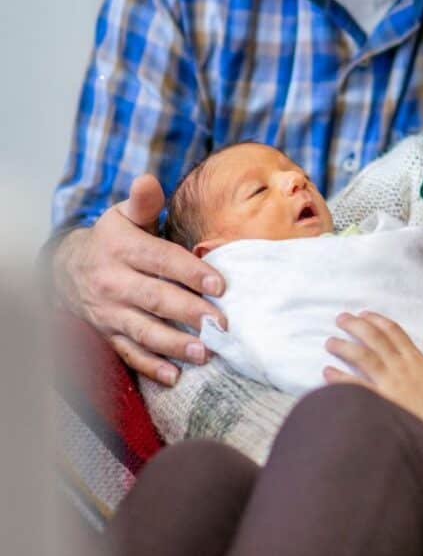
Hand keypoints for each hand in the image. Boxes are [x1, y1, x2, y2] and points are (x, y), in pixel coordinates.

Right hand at [52, 174, 225, 384]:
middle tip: (222, 324)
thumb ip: (144, 202)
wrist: (67, 268)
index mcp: (122, 249)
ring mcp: (109, 312)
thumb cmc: (113, 239)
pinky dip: (150, 367)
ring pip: (143, 330)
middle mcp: (113, 282)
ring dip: (174, 344)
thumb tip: (150, 179)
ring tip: (204, 352)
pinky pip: (128, 353)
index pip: (161, 261)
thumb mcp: (125, 216)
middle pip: (156, 299)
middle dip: (190, 312)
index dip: (191, 273)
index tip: (220, 285)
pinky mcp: (108, 334)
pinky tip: (174, 375)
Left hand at [324, 311, 422, 444]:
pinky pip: (357, 386)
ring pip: (362, 357)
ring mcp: (390, 383)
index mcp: (415, 358)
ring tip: (330, 342)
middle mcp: (400, 367)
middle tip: (340, 318)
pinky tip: (327, 372)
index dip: (377, 321)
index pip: (393, 332)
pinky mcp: (382, 401)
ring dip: (344, 347)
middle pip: (374, 339)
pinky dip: (340, 379)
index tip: (364, 314)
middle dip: (355, 325)